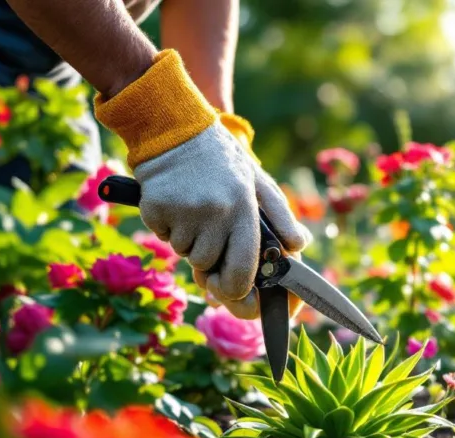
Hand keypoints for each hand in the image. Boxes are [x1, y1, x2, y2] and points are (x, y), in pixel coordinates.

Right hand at [93, 50, 310, 319]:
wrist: (175, 129)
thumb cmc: (222, 160)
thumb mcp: (258, 182)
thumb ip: (281, 216)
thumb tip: (299, 245)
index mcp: (244, 208)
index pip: (242, 268)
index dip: (237, 288)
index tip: (233, 290)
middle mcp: (215, 212)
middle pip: (209, 265)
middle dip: (210, 261)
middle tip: (211, 234)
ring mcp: (183, 211)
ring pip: (186, 253)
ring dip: (190, 241)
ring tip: (195, 209)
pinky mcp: (154, 209)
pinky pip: (164, 237)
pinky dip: (169, 228)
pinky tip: (177, 203)